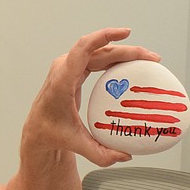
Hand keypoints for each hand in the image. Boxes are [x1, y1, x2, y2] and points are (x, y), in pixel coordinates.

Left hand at [24, 28, 160, 166]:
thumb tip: (125, 156)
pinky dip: (115, 59)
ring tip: (148, 61)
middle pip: (98, 50)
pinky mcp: (73, 71)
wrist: (37, 130)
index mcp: (62, 81)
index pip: (82, 50)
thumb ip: (100, 154)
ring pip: (99, 52)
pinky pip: (96, 59)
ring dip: (123, 53)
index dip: (104, 36)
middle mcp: (64, 69)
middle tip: (151, 59)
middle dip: (126, 50)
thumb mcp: (76, 144)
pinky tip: (132, 65)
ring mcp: (68, 68)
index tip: (126, 33)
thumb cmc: (51, 133)